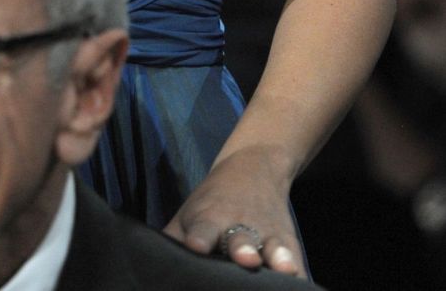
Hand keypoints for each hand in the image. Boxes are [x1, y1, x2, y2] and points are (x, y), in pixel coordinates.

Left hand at [163, 150, 304, 277]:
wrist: (255, 168)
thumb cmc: (212, 201)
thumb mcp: (189, 212)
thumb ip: (171, 237)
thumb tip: (145, 258)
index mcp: (209, 218)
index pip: (202, 229)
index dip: (199, 238)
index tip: (196, 247)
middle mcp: (239, 225)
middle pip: (240, 240)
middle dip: (242, 250)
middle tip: (244, 259)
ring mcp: (267, 234)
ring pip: (272, 247)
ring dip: (277, 256)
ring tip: (282, 266)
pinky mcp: (289, 243)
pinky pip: (297, 260)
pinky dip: (298, 269)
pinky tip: (300, 277)